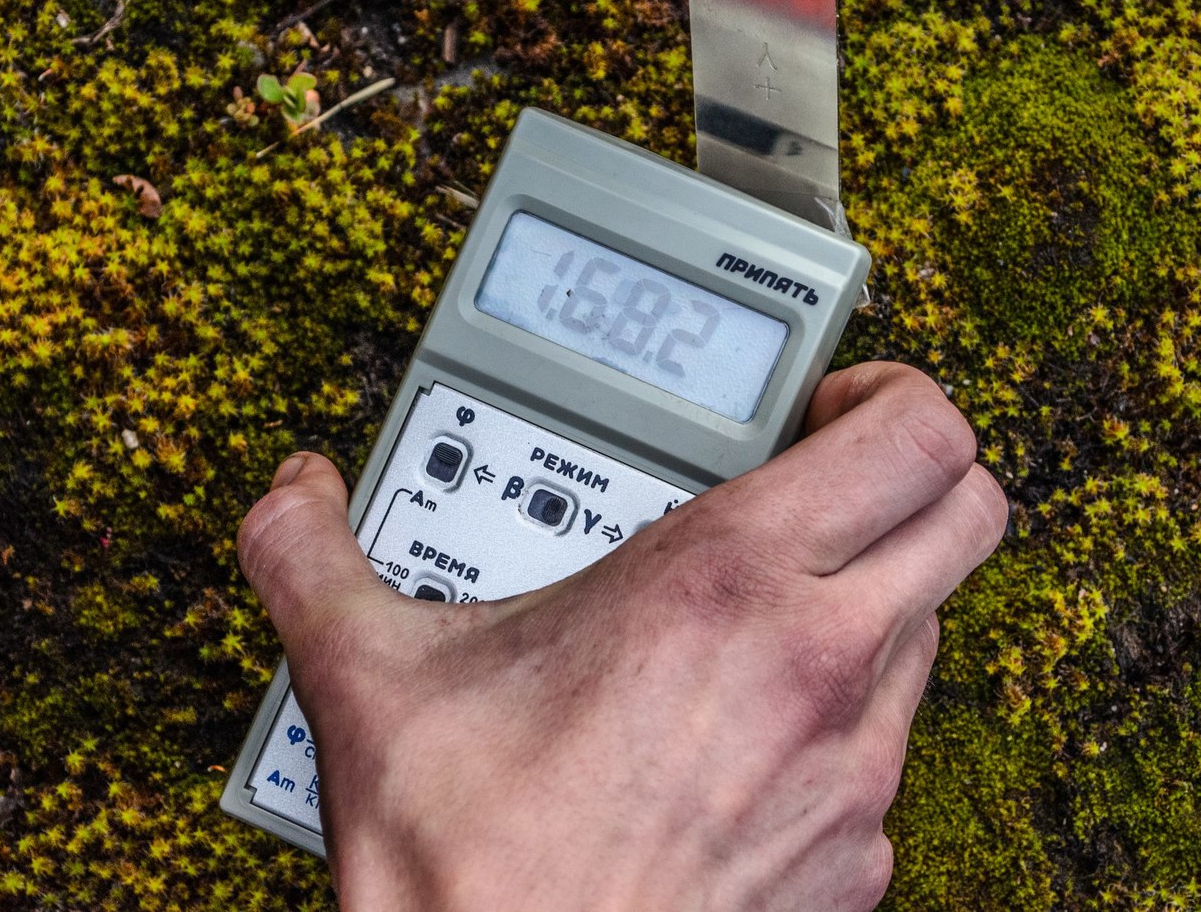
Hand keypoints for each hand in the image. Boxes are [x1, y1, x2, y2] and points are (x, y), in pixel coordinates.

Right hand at [236, 362, 1005, 910]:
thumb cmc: (468, 858)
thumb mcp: (364, 676)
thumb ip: (310, 555)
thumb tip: (290, 499)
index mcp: (725, 584)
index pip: (918, 434)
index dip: (891, 394)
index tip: (825, 407)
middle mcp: (819, 671)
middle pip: (965, 514)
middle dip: (908, 476)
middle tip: (815, 481)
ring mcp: (853, 774)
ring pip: (927, 631)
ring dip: (861, 597)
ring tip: (740, 608)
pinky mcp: (854, 860)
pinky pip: (883, 750)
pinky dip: (833, 716)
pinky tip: (727, 732)